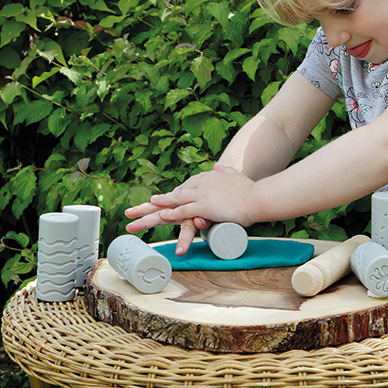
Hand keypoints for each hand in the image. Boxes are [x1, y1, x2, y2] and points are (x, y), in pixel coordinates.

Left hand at [125, 164, 255, 253]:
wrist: (258, 197)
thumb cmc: (249, 190)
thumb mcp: (234, 177)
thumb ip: (225, 172)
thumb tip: (217, 167)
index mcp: (204, 179)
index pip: (180, 189)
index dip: (164, 199)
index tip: (151, 205)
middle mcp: (199, 185)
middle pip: (169, 196)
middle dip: (146, 206)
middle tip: (129, 213)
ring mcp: (201, 195)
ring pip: (171, 204)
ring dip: (150, 213)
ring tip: (133, 219)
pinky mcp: (205, 205)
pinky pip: (185, 210)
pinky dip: (171, 213)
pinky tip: (160, 216)